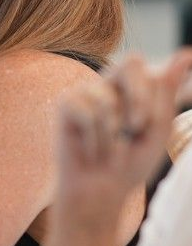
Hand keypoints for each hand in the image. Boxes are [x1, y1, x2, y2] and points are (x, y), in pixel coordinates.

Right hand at [52, 52, 191, 245]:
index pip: (150, 70)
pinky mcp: (66, 105)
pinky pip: (87, 113)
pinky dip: (96, 140)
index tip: (157, 110)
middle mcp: (109, 85)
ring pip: (108, 99)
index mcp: (133, 89)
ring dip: (114, 134)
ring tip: (109, 150)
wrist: (99, 193)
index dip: (154, 94)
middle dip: (139, 98)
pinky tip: (91, 152)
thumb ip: (168, 91)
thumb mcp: (157, 128)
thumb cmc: (129, 164)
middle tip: (136, 128)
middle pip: (130, 63)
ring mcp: (86, 93)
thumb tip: (186, 52)